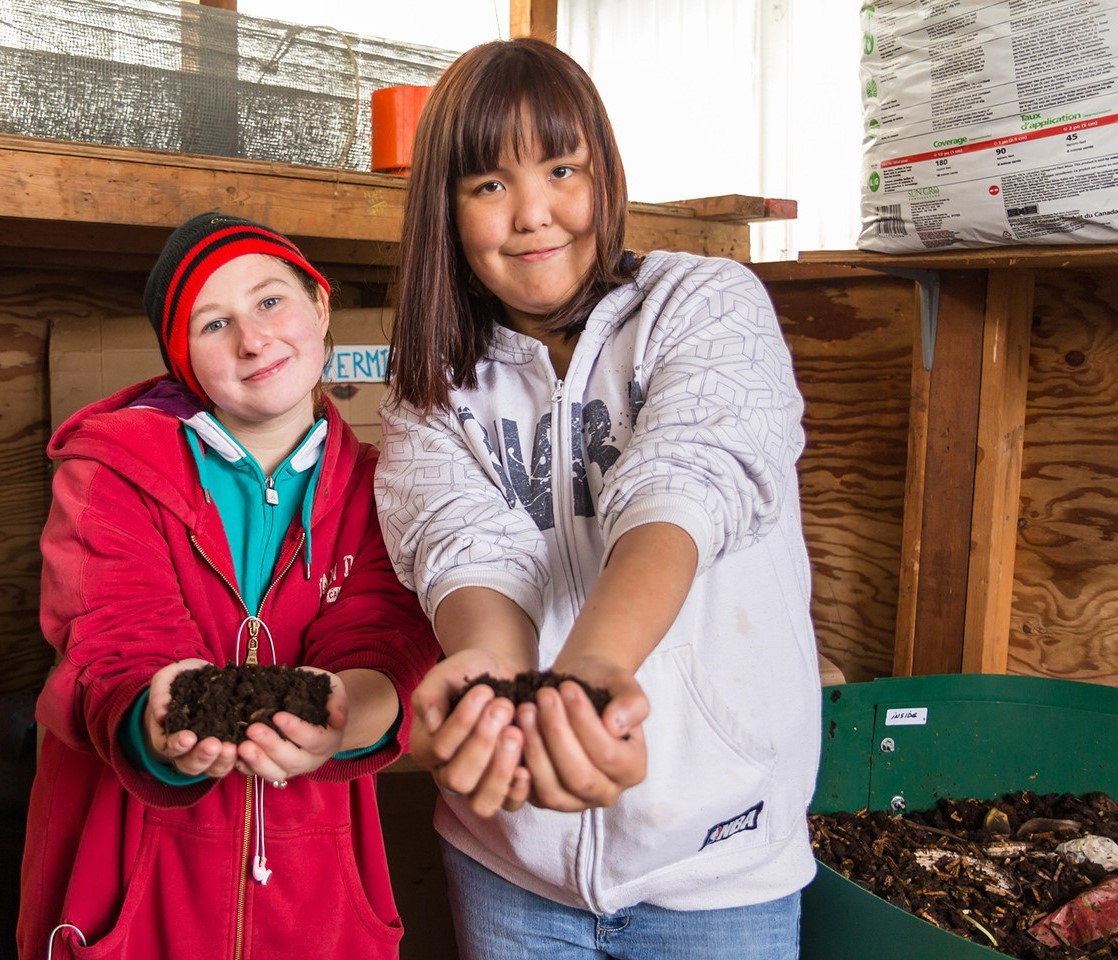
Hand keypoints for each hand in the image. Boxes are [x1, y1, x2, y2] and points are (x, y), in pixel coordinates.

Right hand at [146, 658, 237, 778]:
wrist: (202, 683)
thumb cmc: (180, 682)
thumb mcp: (167, 679)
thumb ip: (160, 693)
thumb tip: (160, 715)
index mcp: (167, 736)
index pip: (168, 747)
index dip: (177, 745)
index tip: (188, 737)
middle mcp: (187, 751)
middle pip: (191, 764)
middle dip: (202, 756)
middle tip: (214, 745)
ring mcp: (208, 754)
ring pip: (213, 768)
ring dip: (222, 761)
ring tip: (232, 748)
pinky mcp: (228, 749)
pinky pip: (234, 762)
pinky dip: (241, 759)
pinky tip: (248, 748)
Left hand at [235, 666, 346, 783]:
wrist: (315, 710)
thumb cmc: (322, 697)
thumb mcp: (334, 690)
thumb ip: (337, 701)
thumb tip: (339, 720)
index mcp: (330, 740)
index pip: (315, 740)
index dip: (297, 730)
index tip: (278, 716)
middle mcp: (312, 759)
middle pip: (293, 760)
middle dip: (272, 746)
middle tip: (253, 729)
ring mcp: (292, 768)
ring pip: (276, 773)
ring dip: (258, 762)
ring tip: (241, 746)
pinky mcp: (275, 770)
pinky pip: (260, 775)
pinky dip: (247, 768)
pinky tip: (235, 757)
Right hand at [411, 650, 531, 817]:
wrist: (502, 673)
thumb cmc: (471, 674)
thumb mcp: (446, 674)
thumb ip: (429, 694)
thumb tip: (430, 723)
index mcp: (427, 748)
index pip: (440, 749)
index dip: (463, 721)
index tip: (485, 690)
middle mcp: (447, 773)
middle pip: (458, 779)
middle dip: (483, 741)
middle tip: (503, 707)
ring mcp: (476, 786)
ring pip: (482, 801)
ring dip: (500, 768)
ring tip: (515, 732)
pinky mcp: (505, 789)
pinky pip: (509, 805)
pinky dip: (518, 790)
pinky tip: (527, 765)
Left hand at [518, 654, 648, 811]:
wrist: (573, 688)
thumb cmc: (601, 685)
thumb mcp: (622, 683)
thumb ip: (631, 703)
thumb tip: (615, 725)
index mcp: (632, 768)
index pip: (607, 754)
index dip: (584, 722)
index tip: (566, 688)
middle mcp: (607, 792)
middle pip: (579, 777)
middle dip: (557, 734)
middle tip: (543, 697)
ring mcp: (575, 801)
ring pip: (552, 790)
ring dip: (535, 748)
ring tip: (526, 709)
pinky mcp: (545, 799)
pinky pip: (528, 795)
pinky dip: (518, 766)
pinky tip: (512, 734)